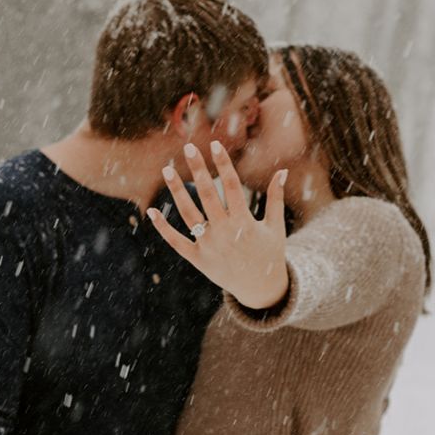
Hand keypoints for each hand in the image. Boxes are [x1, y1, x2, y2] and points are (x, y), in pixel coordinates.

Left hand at [147, 140, 288, 309]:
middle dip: (198, 170)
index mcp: (244, 223)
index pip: (233, 186)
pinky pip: (177, 241)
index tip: (215, 145)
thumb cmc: (270, 253)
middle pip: (208, 195)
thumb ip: (276, 198)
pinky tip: (152, 211)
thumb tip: (282, 170)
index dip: (223, 164)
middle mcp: (225, 233)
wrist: (260, 289)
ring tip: (167, 170)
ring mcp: (209, 246)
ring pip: (189, 214)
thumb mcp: (275, 226)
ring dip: (177, 191)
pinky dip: (163, 228)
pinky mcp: (198, 259)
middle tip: (188, 148)